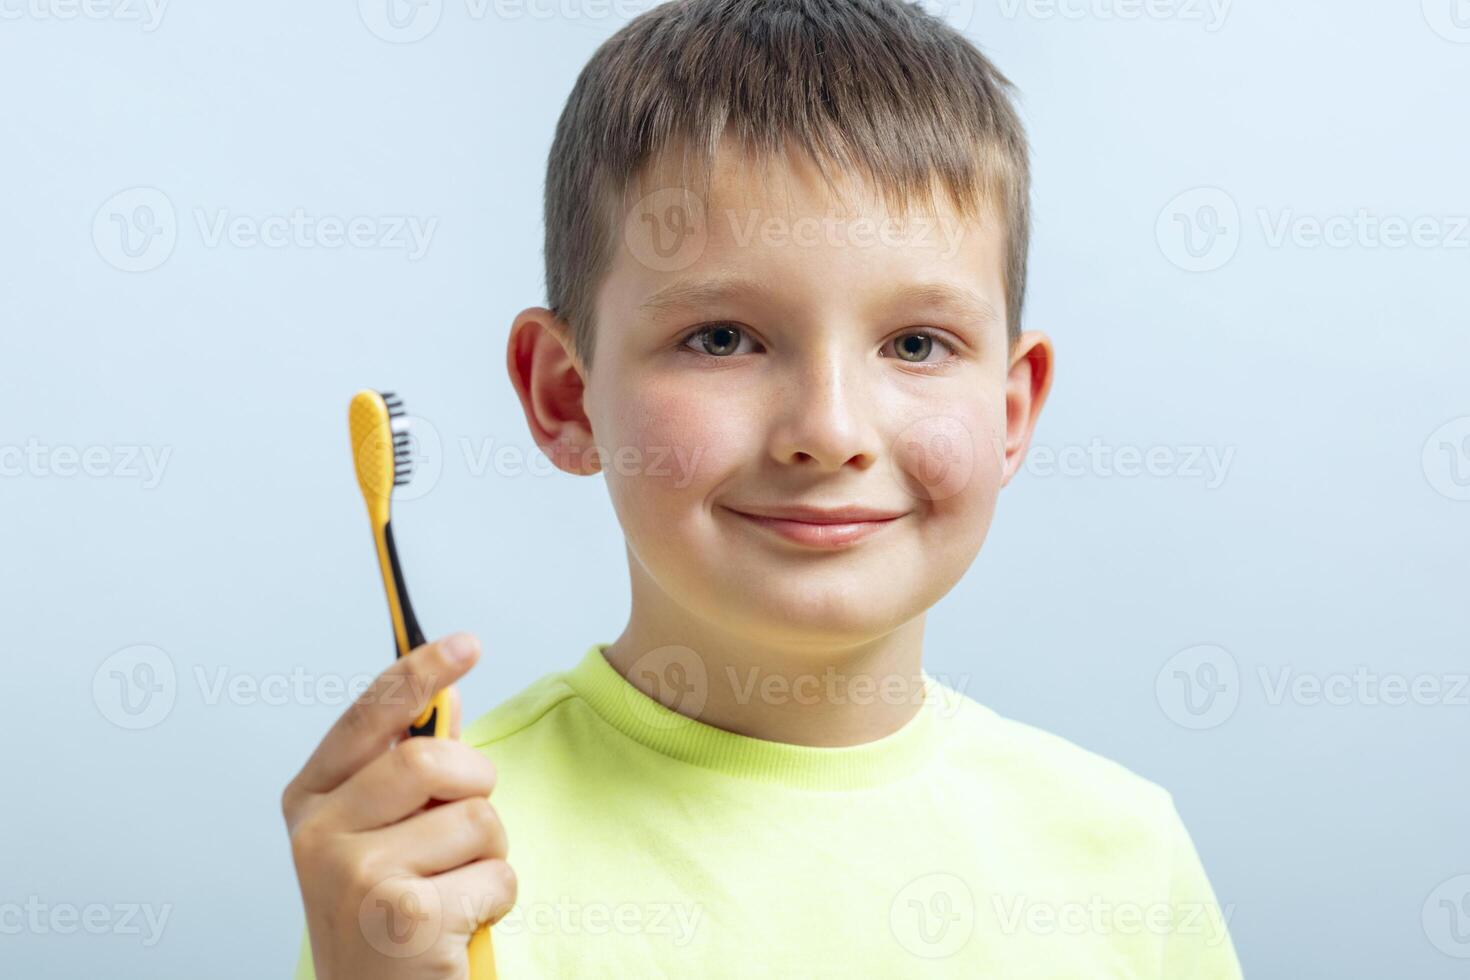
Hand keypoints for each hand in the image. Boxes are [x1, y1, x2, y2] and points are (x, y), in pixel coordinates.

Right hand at [281, 633, 514, 979]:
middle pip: (433, 759)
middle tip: (462, 835)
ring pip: (478, 817)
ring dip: (489, 856)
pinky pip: (496, 874)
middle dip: (474, 788)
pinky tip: (455, 927)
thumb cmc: (387, 916)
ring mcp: (353, 875)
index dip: (420, 673)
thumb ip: (408, 769)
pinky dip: (495, 900)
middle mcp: (317, 834)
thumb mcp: (382, 834)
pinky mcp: (401, 916)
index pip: (370, 715)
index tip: (466, 643)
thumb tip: (448, 695)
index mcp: (310, 800)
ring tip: (450, 892)